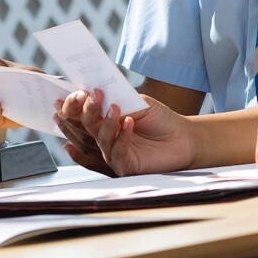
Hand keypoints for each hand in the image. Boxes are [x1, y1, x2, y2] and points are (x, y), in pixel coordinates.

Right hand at [55, 88, 193, 175]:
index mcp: (103, 120)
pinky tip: (128, 122)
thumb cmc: (160, 119)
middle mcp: (104, 137)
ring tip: (116, 108)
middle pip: (85, 126)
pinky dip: (122, 136)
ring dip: (106, 122)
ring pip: (100, 138)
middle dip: (85, 110)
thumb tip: (96, 92)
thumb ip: (118, 99)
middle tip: (90, 96)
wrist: (183, 137)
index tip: (77, 93)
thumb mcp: (138, 103)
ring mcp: (113, 152)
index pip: (80, 114)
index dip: (73, 104)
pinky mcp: (125, 165)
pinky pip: (118, 151)